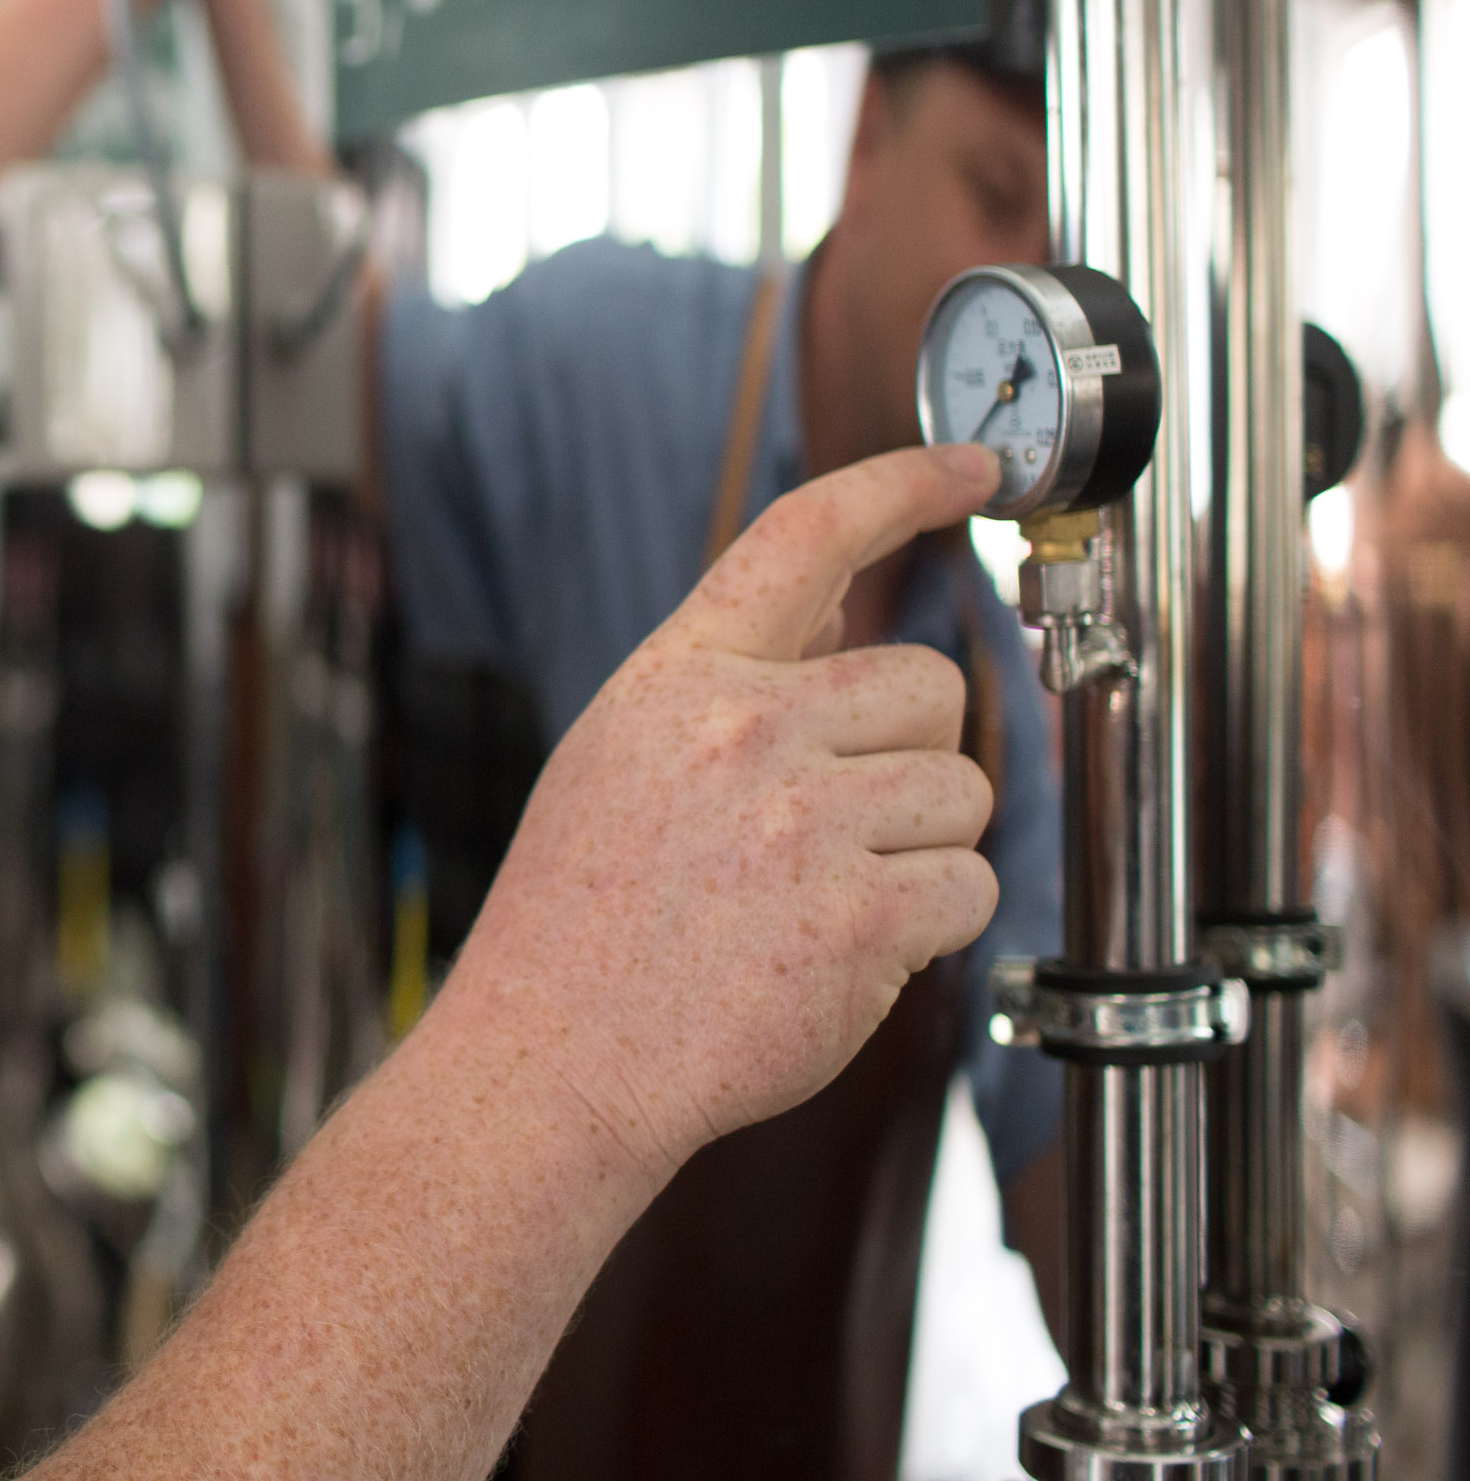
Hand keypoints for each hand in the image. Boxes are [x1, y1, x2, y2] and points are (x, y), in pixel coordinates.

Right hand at [432, 443, 1004, 1181]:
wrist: (550, 1059)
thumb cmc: (579, 921)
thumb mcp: (620, 756)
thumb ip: (726, 683)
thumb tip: (845, 604)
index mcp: (680, 678)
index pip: (806, 535)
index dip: (904, 484)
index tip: (974, 466)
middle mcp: (744, 729)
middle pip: (928, 684)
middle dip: (910, 758)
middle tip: (836, 829)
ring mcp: (801, 822)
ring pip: (963, 791)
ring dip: (923, 850)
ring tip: (824, 899)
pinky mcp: (857, 919)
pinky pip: (970, 888)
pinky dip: (932, 929)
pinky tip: (844, 952)